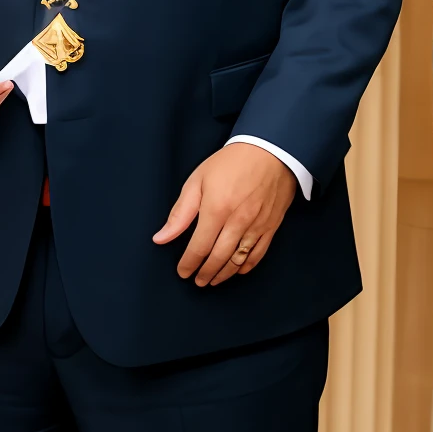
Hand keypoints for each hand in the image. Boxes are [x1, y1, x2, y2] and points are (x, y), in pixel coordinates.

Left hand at [153, 142, 298, 287]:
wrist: (271, 150)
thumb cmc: (231, 163)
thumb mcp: (197, 181)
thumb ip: (180, 213)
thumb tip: (161, 238)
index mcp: (216, 210)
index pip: (199, 248)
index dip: (189, 264)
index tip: (182, 272)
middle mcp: (238, 222)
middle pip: (219, 258)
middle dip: (206, 273)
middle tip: (197, 281)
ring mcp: (257, 226)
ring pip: (239, 260)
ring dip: (224, 274)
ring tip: (213, 280)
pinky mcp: (271, 226)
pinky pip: (258, 253)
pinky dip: (247, 266)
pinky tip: (237, 270)